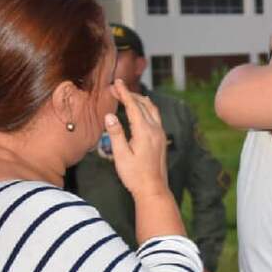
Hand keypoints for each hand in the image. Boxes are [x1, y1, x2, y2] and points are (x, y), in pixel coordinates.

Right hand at [106, 79, 170, 198]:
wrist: (153, 189)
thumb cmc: (135, 175)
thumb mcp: (120, 155)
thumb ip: (115, 134)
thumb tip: (110, 116)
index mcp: (144, 132)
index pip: (133, 106)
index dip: (124, 93)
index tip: (116, 82)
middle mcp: (155, 130)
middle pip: (143, 104)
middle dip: (130, 94)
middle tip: (116, 88)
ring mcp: (160, 134)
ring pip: (151, 109)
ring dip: (139, 99)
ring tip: (127, 94)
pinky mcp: (161, 139)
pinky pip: (155, 116)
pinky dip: (146, 108)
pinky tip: (142, 109)